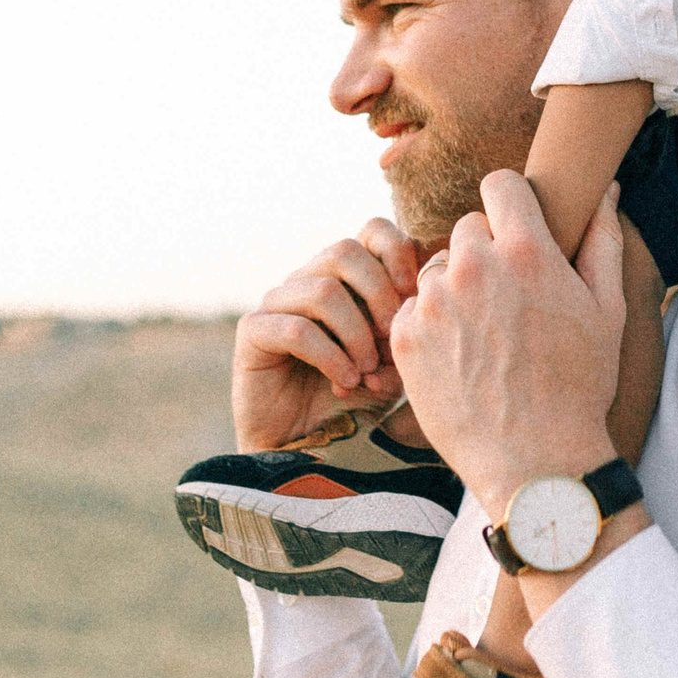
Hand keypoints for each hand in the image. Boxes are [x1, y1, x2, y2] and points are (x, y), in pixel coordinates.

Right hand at [229, 219, 424, 452]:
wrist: (307, 447)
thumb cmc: (356, 401)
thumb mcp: (396, 363)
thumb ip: (411, 328)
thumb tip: (423, 296)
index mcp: (345, 277)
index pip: (371, 230)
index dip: (397, 251)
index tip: (414, 292)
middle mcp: (307, 280)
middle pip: (345, 251)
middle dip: (379, 295)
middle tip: (392, 339)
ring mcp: (277, 303)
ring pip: (324, 290)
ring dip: (356, 334)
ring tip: (366, 371)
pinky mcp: (254, 332)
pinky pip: (296, 328)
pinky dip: (330, 356)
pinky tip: (345, 383)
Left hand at [389, 172, 625, 519]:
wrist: (535, 462)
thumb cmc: (579, 386)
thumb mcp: (607, 310)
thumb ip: (602, 240)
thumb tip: (605, 188)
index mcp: (526, 251)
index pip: (500, 183)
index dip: (511, 203)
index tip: (517, 228)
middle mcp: (474, 267)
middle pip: (467, 227)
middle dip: (486, 252)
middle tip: (507, 299)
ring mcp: (434, 302)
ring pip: (437, 269)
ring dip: (455, 289)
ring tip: (484, 336)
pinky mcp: (406, 338)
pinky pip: (414, 309)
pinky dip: (431, 325)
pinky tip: (460, 358)